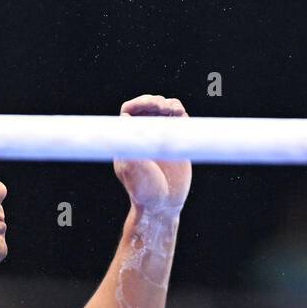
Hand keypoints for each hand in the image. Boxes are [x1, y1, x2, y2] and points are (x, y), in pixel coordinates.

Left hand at [112, 95, 191, 214]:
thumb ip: (129, 147)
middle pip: (146, 107)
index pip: (129, 111)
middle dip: (153, 101)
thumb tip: (125, 122)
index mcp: (128, 140)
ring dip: (168, 104)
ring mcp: (161, 138)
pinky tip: (180, 114)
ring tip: (171, 110)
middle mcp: (144, 136)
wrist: (163, 206)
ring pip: (163, 110)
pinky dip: (180, 112)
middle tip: (161, 105)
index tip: (148, 105)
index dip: (138, 103)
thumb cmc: (143, 191)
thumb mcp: (132, 169)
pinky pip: (178, 120)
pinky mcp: (178, 142)